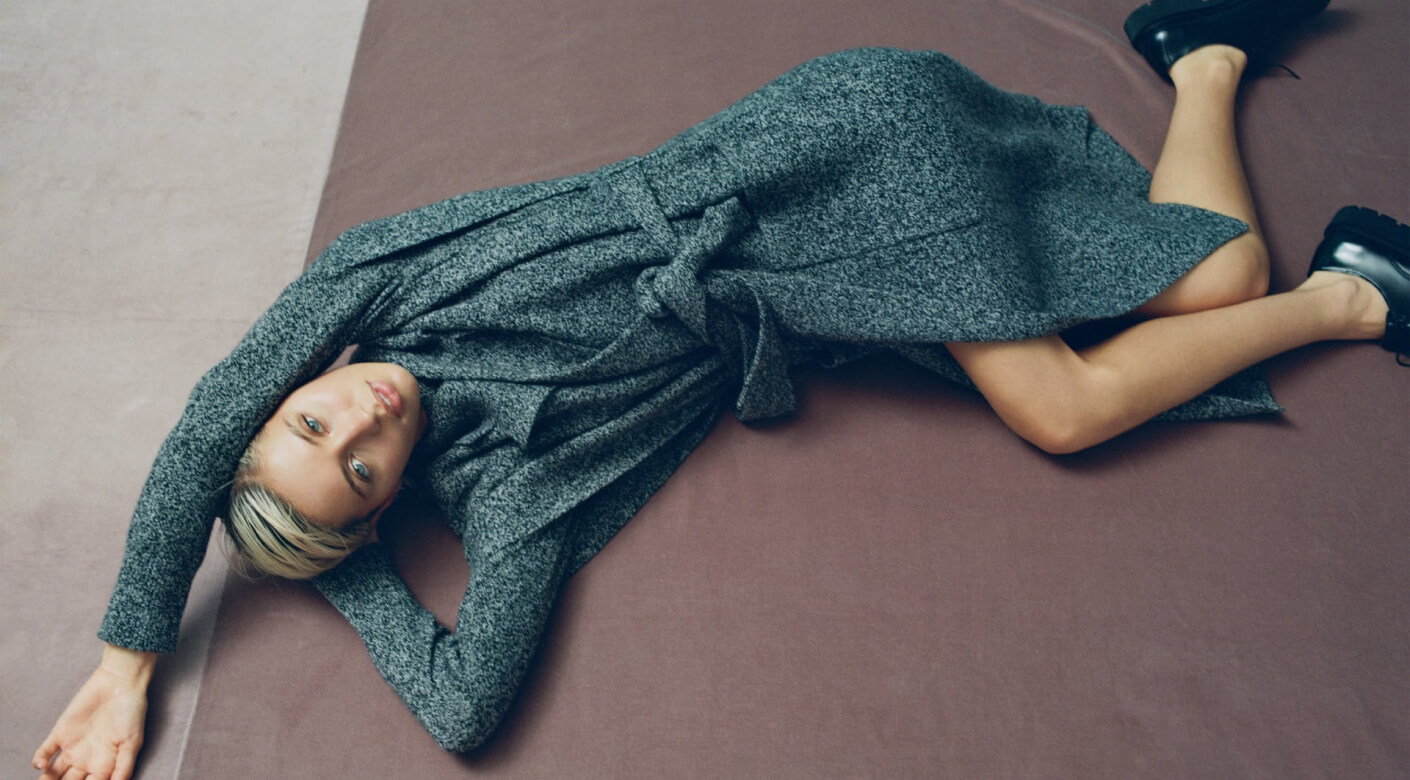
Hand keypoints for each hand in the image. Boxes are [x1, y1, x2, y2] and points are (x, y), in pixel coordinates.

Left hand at [34, 645, 154, 779]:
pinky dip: (39, 761)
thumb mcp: (133, 742)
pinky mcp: (61, 733)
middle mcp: (86, 759)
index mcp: (104, 765)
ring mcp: (72, 747)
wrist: (120, 683)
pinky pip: (45, 752)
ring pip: (54, 773)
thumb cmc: (132, 712)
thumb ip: (123, 767)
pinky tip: (41, 766)